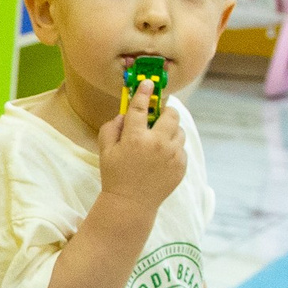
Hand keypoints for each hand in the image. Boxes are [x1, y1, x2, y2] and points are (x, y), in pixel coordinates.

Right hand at [96, 81, 185, 217]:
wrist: (131, 203)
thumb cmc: (115, 176)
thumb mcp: (105, 152)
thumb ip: (111, 128)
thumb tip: (123, 115)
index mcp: (135, 138)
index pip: (141, 108)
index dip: (144, 93)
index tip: (147, 84)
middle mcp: (157, 143)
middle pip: (170, 114)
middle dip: (165, 111)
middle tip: (158, 116)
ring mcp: (173, 154)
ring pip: (180, 130)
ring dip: (170, 130)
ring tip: (159, 140)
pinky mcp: (182, 164)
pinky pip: (181, 148)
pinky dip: (173, 148)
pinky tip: (161, 157)